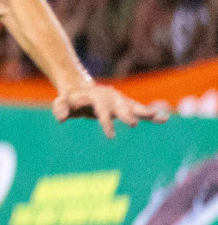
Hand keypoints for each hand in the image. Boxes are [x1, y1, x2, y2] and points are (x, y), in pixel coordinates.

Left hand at [51, 82, 167, 137]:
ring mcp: (118, 99)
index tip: (111, 136)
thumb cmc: (70, 99)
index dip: (106, 123)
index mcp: (95, 96)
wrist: (78, 88)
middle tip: (134, 124)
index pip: (101, 110)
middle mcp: (109, 96)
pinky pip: (139, 108)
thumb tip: (61, 118)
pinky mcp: (124, 103)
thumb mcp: (62, 103)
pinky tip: (164, 118)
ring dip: (145, 112)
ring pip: (133, 105)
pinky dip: (150, 113)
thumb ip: (60, 109)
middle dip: (127, 114)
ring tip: (160, 117)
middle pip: (120, 105)